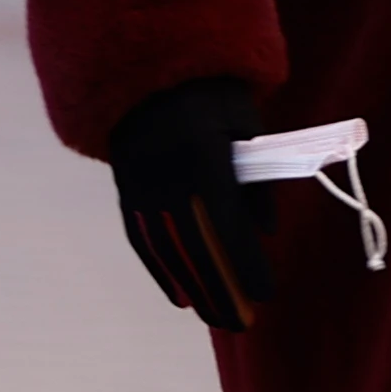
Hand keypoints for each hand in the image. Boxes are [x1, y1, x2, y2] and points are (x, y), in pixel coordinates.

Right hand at [108, 77, 275, 332]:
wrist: (144, 67)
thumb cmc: (208, 94)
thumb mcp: (243, 122)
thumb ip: (256, 176)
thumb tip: (266, 231)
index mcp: (200, 150)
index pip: (225, 216)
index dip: (245, 258)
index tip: (266, 292)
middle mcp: (164, 170)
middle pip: (192, 241)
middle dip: (219, 286)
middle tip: (242, 323)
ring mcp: (138, 181)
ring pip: (164, 246)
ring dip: (191, 287)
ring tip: (215, 318)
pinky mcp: (124, 187)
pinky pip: (140, 236)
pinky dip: (159, 270)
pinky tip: (179, 297)